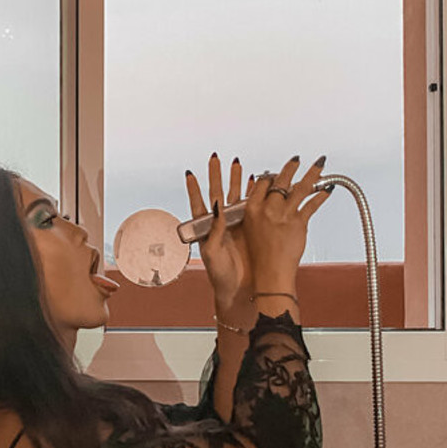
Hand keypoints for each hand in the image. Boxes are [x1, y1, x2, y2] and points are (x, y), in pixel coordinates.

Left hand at [185, 153, 254, 304]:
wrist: (238, 290)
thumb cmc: (220, 276)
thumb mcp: (213, 252)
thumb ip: (215, 230)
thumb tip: (215, 206)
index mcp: (207, 229)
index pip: (198, 204)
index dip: (194, 189)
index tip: (190, 173)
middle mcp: (221, 224)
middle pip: (218, 193)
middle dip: (217, 175)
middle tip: (216, 158)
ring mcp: (236, 225)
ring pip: (235, 197)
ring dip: (236, 180)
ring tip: (237, 163)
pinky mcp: (251, 229)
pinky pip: (254, 207)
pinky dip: (255, 194)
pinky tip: (256, 181)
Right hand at [243, 155, 331, 280]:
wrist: (269, 275)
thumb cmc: (258, 258)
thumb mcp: (248, 230)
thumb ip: (257, 213)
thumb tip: (265, 201)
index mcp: (251, 209)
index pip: (261, 183)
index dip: (270, 176)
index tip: (275, 173)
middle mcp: (267, 209)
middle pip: (280, 181)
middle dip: (290, 167)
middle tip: (296, 159)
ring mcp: (284, 215)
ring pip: (300, 188)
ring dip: (312, 174)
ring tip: (319, 164)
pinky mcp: (298, 223)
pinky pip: (312, 204)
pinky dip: (321, 195)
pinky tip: (327, 189)